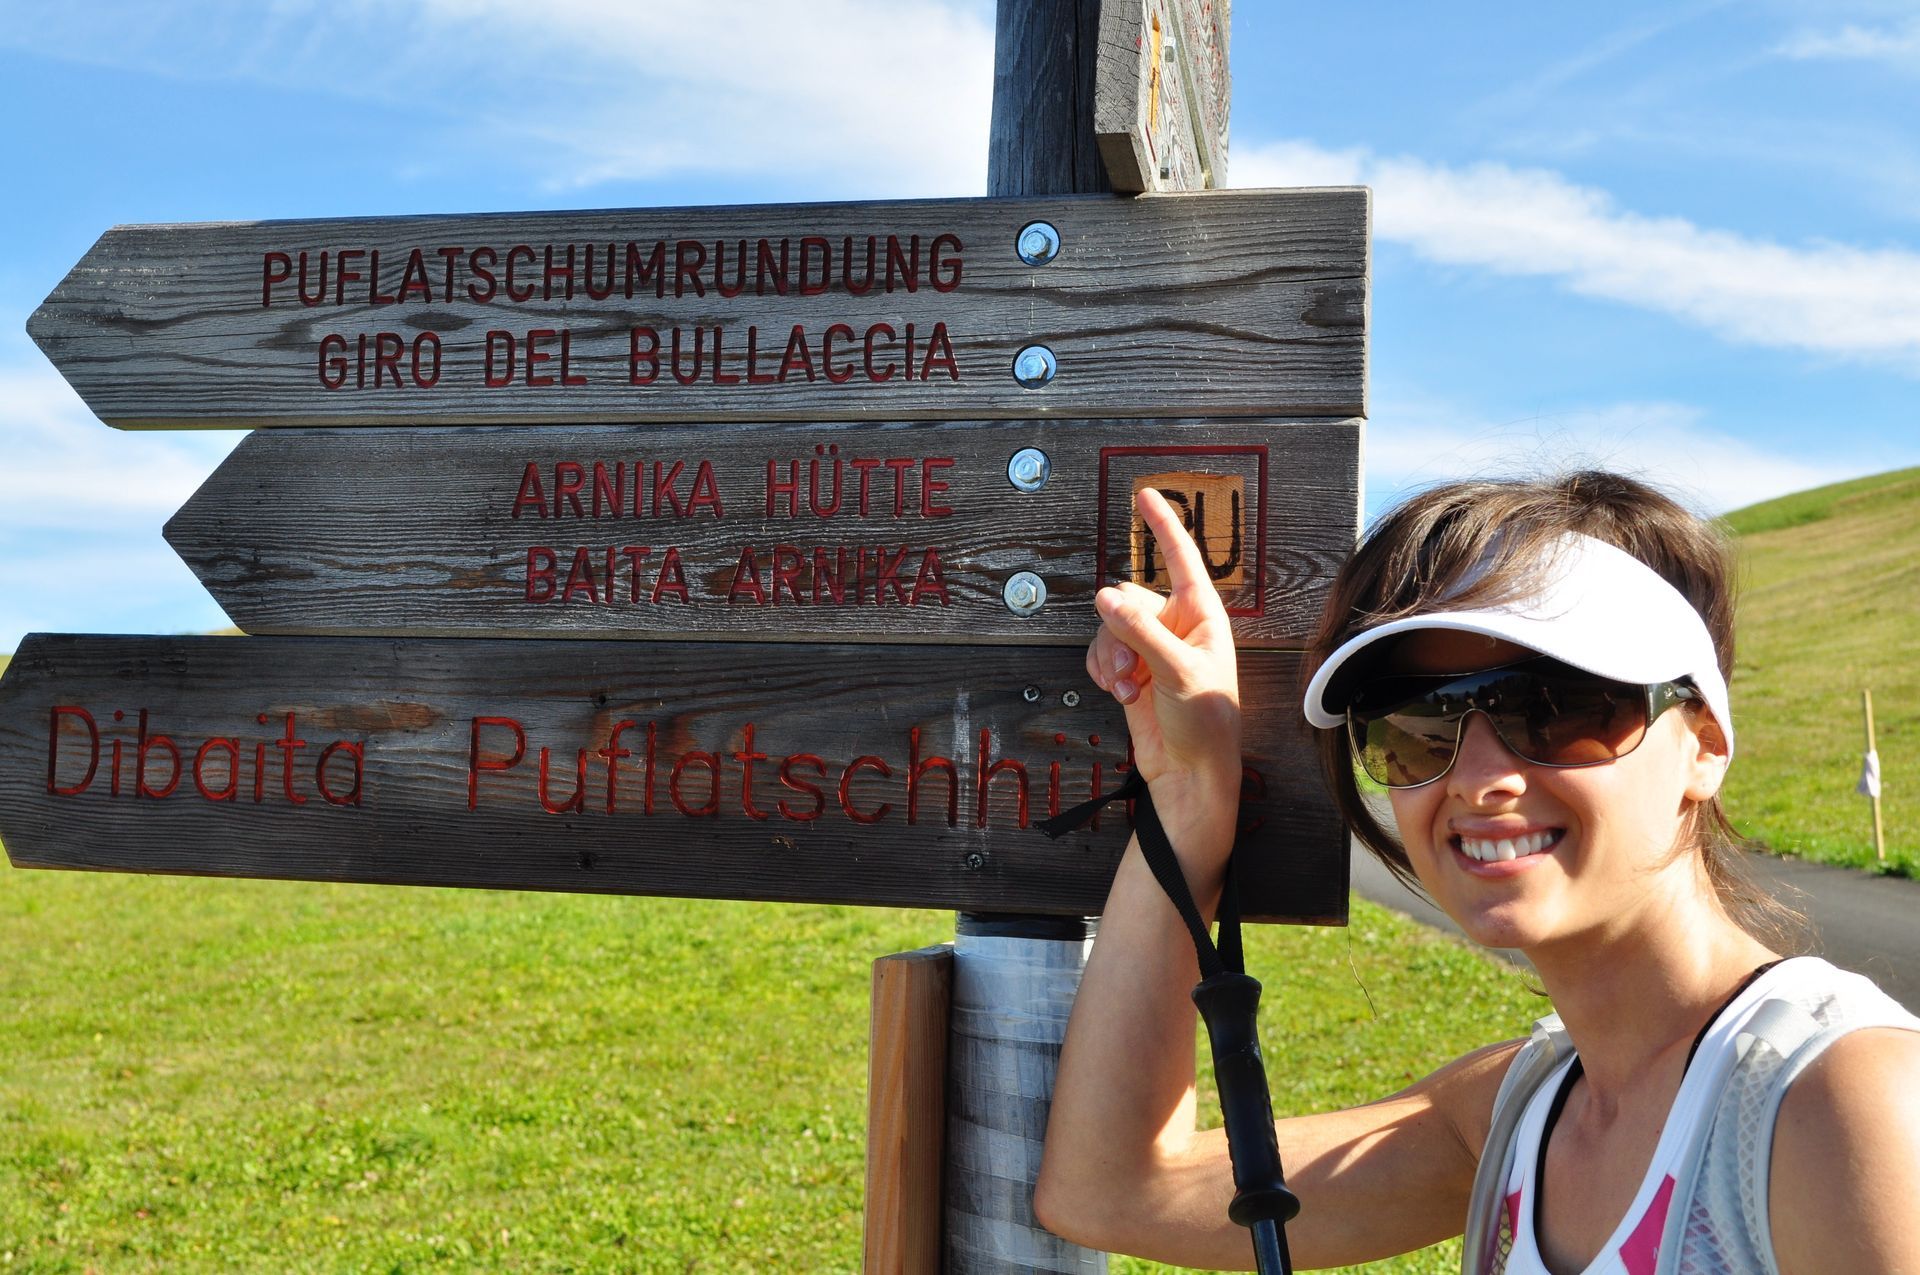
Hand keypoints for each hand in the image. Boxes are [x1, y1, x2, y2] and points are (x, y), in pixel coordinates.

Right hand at [1086, 488, 1242, 815]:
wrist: (1189, 773)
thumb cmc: (1204, 723)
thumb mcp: (1176, 671)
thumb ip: (1140, 631)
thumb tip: (1105, 597)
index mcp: (1202, 616)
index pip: (1180, 558)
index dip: (1162, 524)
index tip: (1145, 494)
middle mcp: (1176, 625)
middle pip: (1128, 599)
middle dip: (1119, 633)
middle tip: (1127, 669)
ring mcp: (1151, 647)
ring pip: (1109, 627)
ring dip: (1109, 657)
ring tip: (1124, 688)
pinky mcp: (1131, 670)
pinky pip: (1100, 651)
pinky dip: (1101, 670)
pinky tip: (1116, 693)